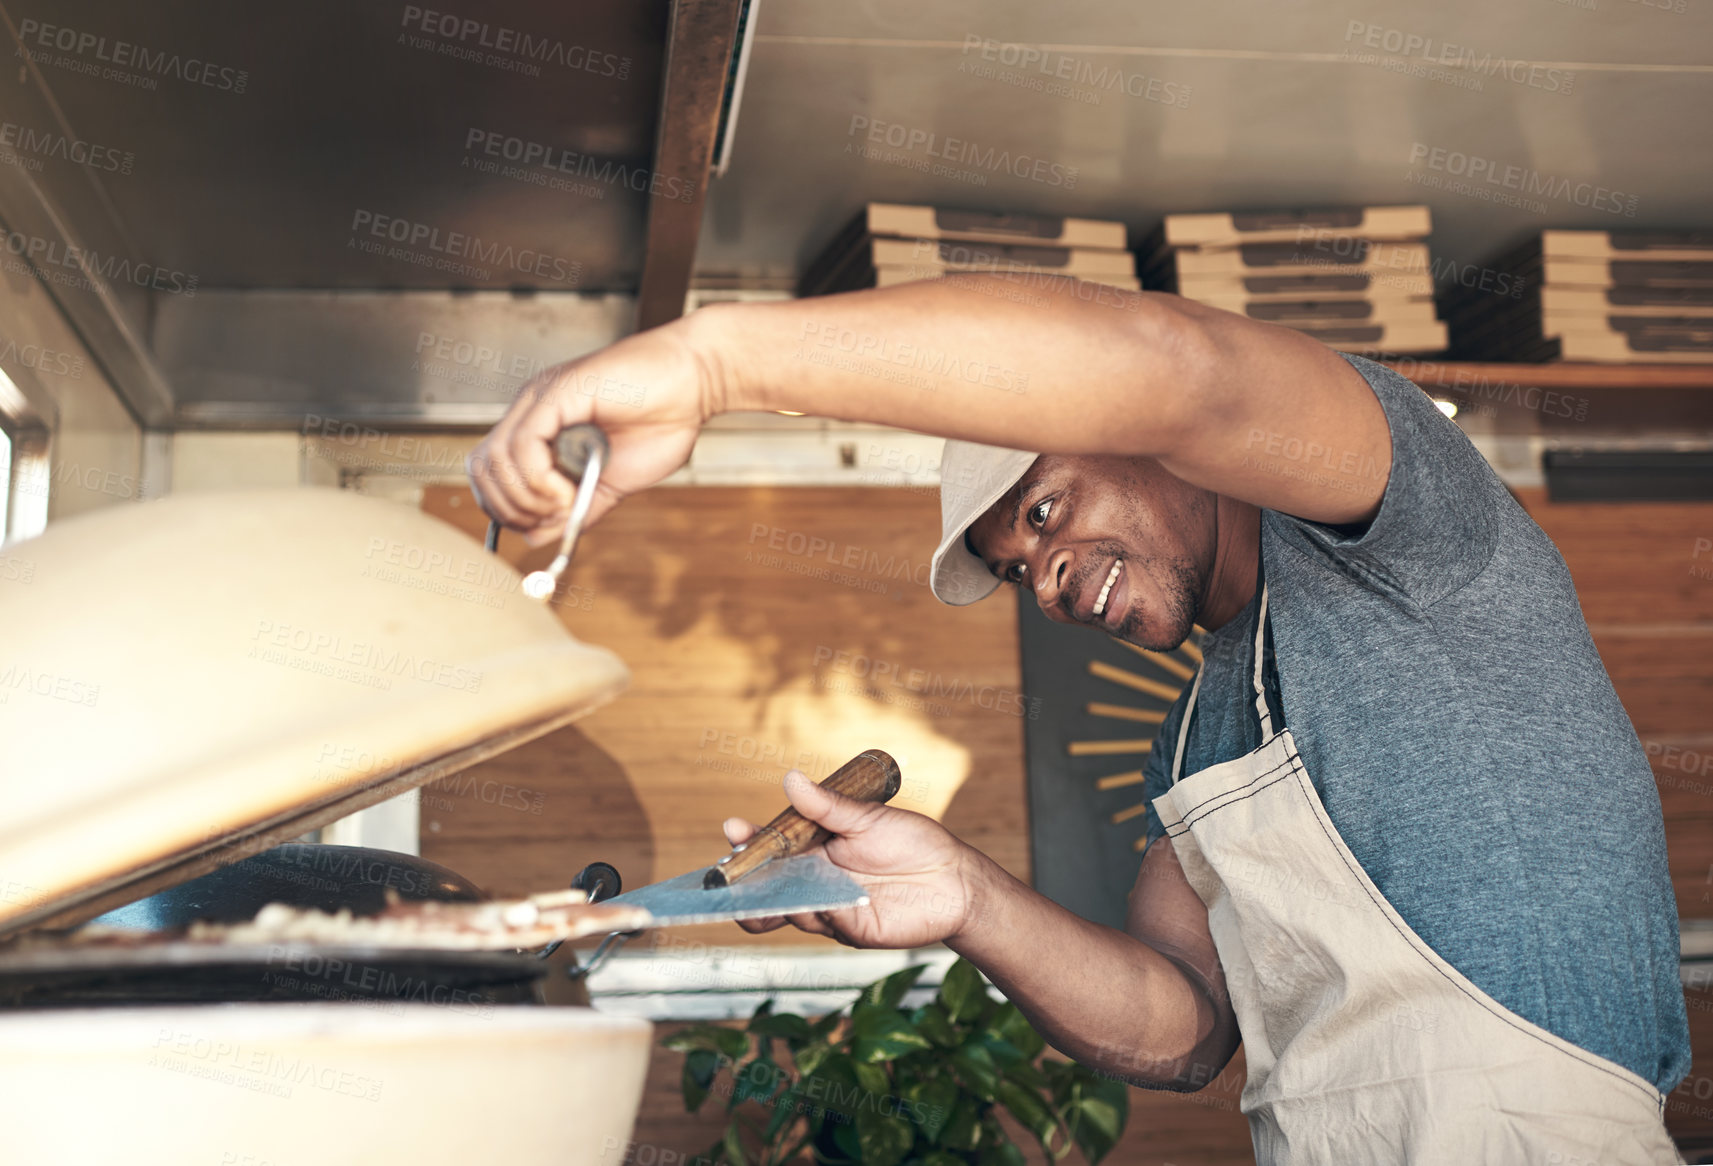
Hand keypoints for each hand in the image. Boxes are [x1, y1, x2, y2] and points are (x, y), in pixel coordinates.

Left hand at [466, 315, 719, 545]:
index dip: (506, 509)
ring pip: (496, 459)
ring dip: (526, 497)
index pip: (490, 473)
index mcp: (539, 428)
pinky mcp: (558, 392)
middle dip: (508, 508)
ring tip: (564, 504)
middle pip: (482, 468)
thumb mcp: (610, 484)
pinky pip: (524, 444)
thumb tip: (535, 537)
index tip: (544, 525)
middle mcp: (531, 410)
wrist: (694, 385)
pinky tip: (569, 491)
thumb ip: (574, 510)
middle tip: (549, 519)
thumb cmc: (659, 424)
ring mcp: (541, 399)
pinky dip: (540, 479)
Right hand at [722, 770, 981, 948]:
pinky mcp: (849, 930)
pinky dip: (819, 911)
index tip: (734, 830)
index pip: (771, 847)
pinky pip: (825, 922)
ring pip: (788, 910)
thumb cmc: (912, 842)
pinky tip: (822, 900)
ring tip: (766, 888)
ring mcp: (829, 908)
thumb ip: (826, 807)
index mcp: (814, 848)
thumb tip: (791, 779)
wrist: (953, 879)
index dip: (748, 841)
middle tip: (729, 876)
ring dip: (774, 900)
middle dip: (743, 885)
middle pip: (767, 888)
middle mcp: (815, 880)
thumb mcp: (866, 818)